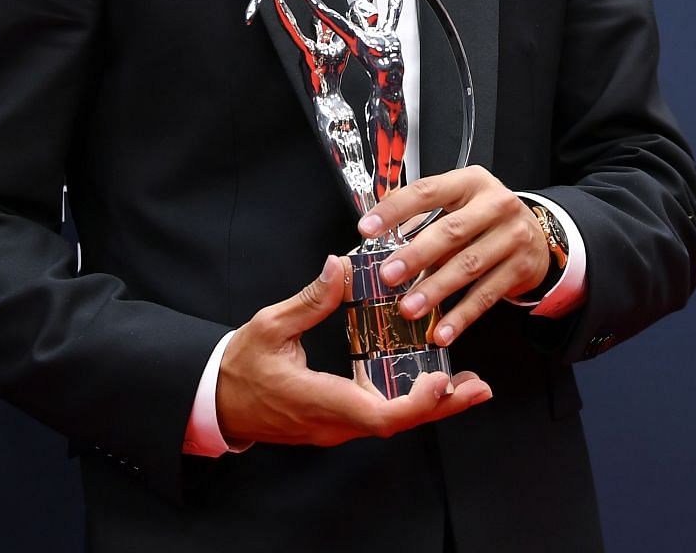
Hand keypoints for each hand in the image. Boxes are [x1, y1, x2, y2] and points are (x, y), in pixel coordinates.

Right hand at [216, 255, 492, 447]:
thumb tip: (339, 268)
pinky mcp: (338, 421)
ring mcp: (337, 427)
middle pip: (398, 422)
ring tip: (468, 385)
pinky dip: (411, 404)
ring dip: (432, 407)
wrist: (217, 402)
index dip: (415, 403)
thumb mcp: (269, 325)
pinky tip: (431, 386)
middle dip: (442, 406)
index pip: (377, 413)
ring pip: (393, 422)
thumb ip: (309, 300)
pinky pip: (381, 416)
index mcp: (318, 400)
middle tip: (478, 387)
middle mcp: (334, 422)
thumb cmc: (240, 367)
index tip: (442, 382)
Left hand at [357, 166, 550, 346]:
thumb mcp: (457, 203)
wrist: (537, 235)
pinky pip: (486, 296)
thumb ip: (420, 216)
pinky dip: (462, 316)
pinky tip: (442, 331)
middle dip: (416, 255)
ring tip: (409, 308)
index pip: (427, 191)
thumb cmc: (484, 218)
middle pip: (451, 231)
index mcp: (470, 182)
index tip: (366, 229)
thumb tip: (376, 237)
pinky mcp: (521, 268)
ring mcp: (513, 237)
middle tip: (388, 275)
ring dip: (435, 290)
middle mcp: (495, 205)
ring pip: (468, 266)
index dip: (395, 210)